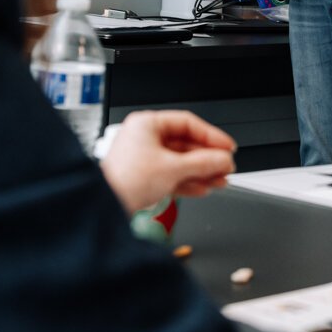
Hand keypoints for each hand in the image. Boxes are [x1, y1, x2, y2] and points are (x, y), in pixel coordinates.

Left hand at [99, 110, 235, 213]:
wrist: (103, 208)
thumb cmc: (125, 180)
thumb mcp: (172, 168)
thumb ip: (203, 163)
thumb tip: (223, 159)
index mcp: (147, 125)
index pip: (187, 124)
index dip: (211, 135)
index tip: (228, 147)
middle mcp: (145, 139)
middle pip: (185, 144)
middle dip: (208, 158)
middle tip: (226, 166)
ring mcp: (144, 159)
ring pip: (181, 162)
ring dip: (202, 172)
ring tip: (220, 180)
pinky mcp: (144, 178)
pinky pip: (172, 176)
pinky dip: (189, 182)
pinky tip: (204, 188)